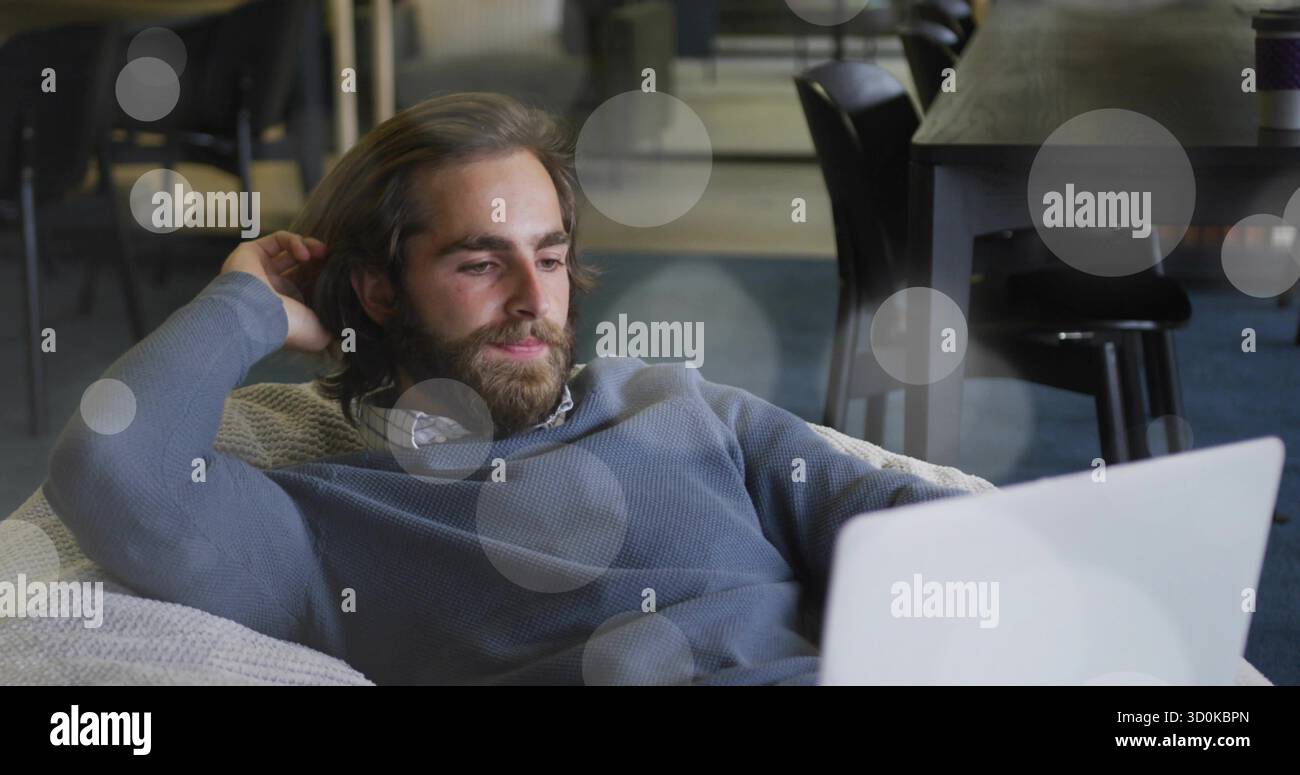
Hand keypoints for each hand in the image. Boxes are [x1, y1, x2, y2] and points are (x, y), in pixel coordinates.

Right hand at [220, 231, 330, 352]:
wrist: (257, 317)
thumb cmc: (288, 327)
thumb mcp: (321, 335)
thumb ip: (336, 329)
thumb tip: (350, 330)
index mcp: (288, 306)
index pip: (309, 285)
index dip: (324, 276)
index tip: (339, 274)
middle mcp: (273, 288)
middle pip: (301, 265)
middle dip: (319, 260)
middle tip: (332, 260)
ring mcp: (260, 269)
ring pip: (290, 250)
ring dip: (309, 247)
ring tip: (322, 253)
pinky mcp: (251, 252)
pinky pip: (278, 239)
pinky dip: (295, 241)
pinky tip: (305, 254)